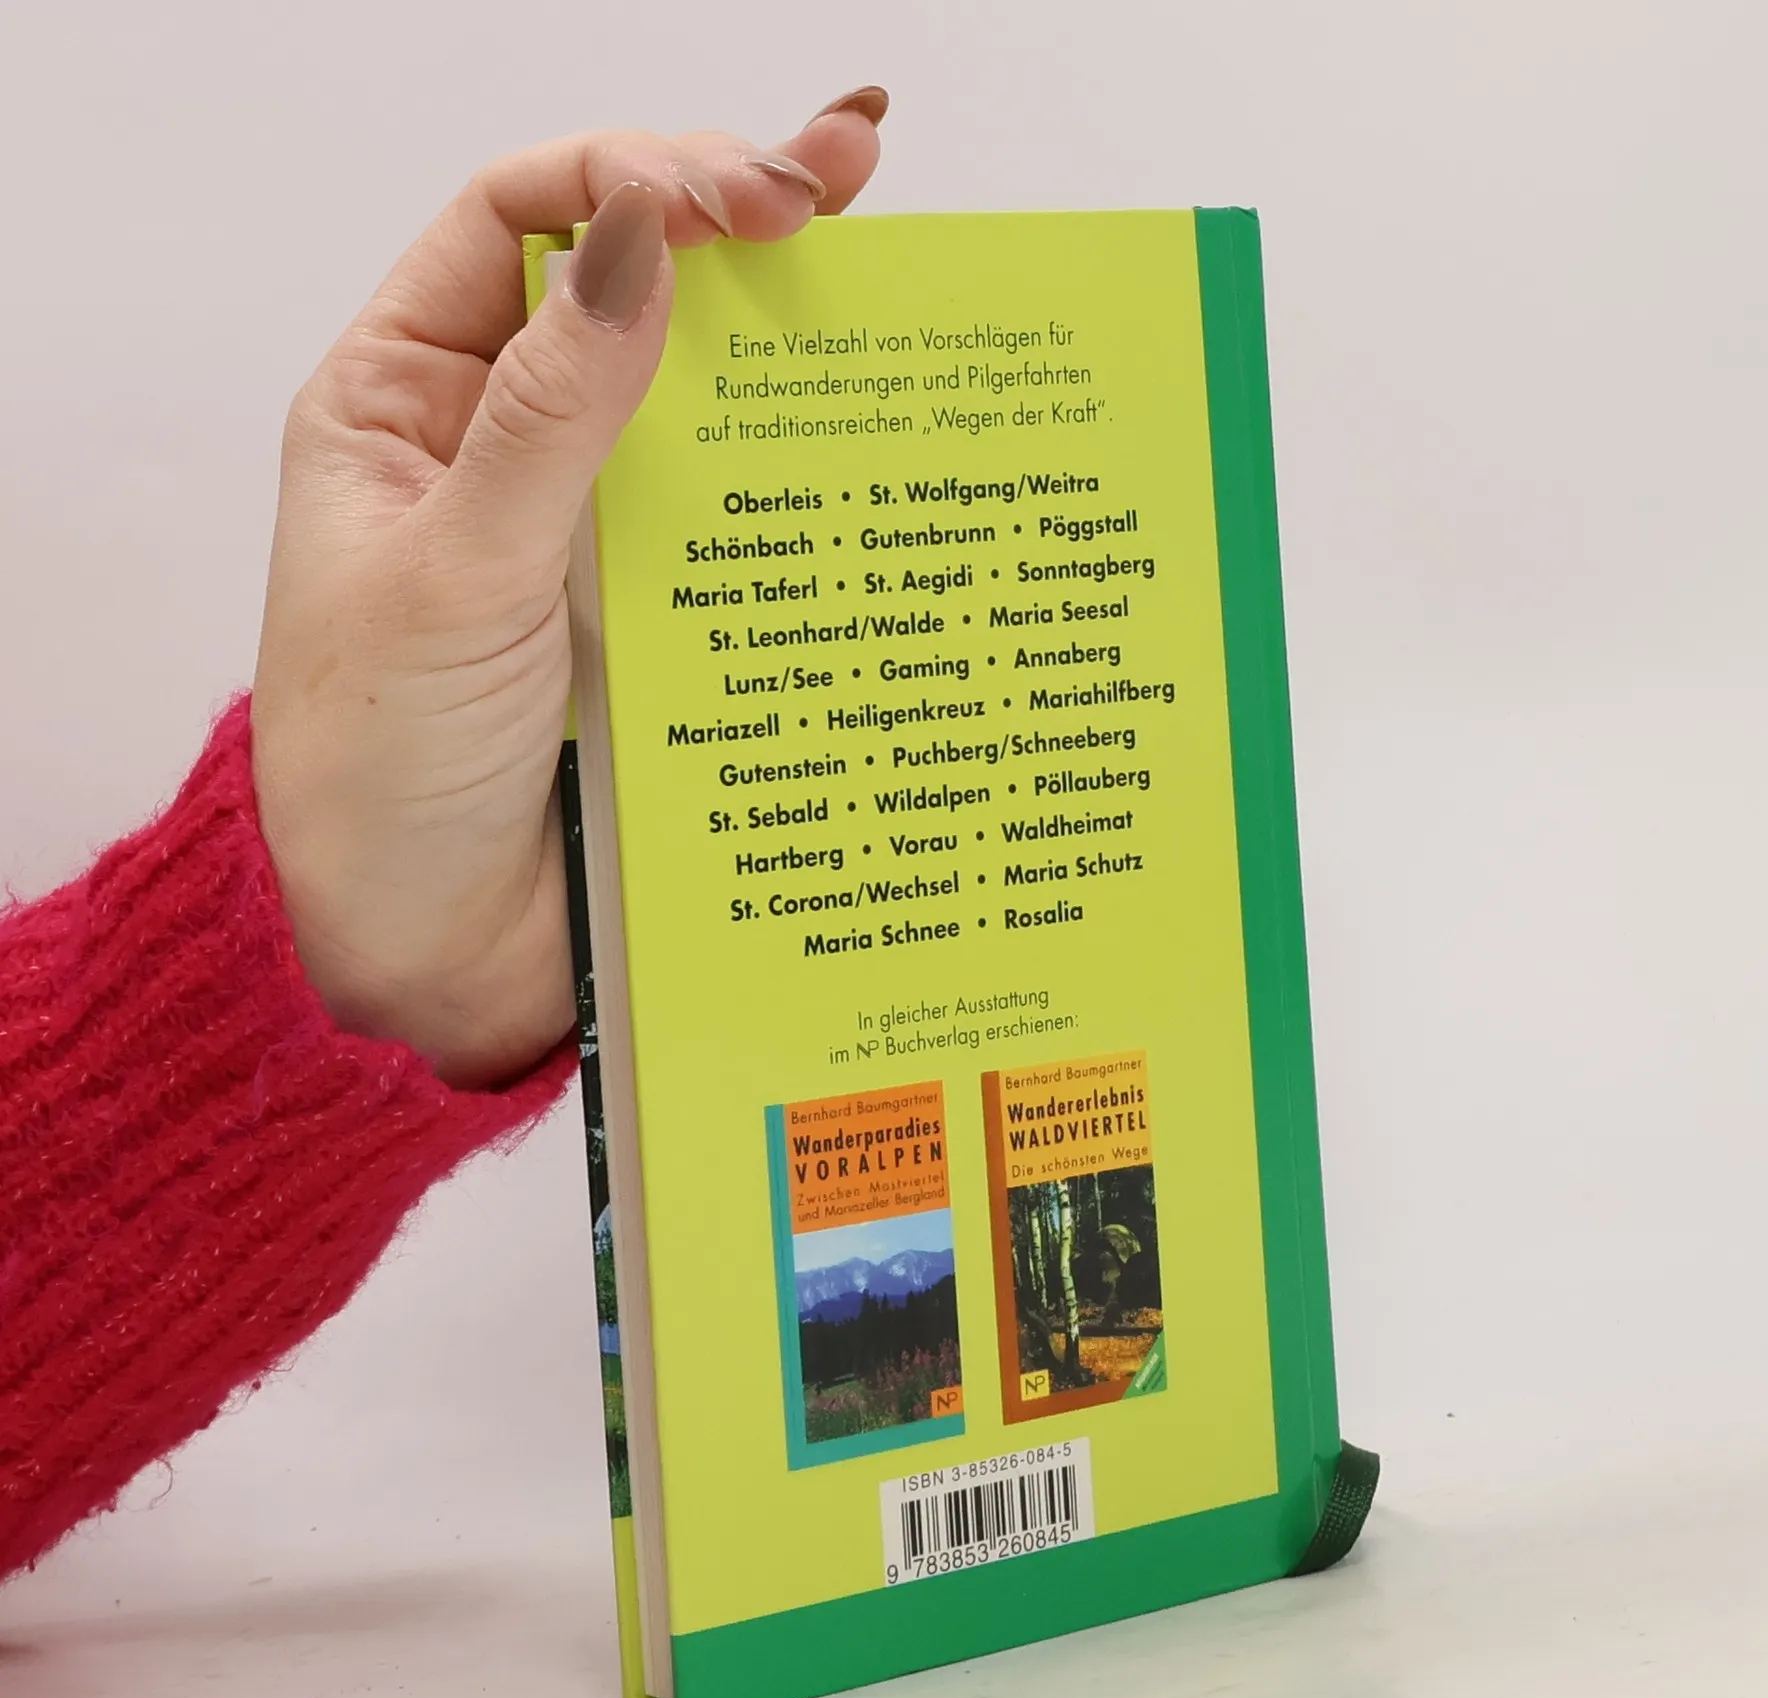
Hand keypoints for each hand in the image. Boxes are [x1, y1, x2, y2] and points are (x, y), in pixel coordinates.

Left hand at [251, 92, 886, 1087]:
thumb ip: (551, 414)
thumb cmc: (388, 774)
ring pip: (698, 392)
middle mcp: (505, 442)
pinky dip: (805, 466)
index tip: (739, 198)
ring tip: (885, 255)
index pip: (519, 224)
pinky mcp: (662, 607)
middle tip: (847, 180)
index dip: (630, 178)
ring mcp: (592, 524)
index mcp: (407, 401)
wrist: (437, 955)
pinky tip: (876, 420)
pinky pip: (740, 511)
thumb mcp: (459, 579)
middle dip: (733, 214)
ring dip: (786, 327)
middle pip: (627, 284)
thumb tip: (640, 238)